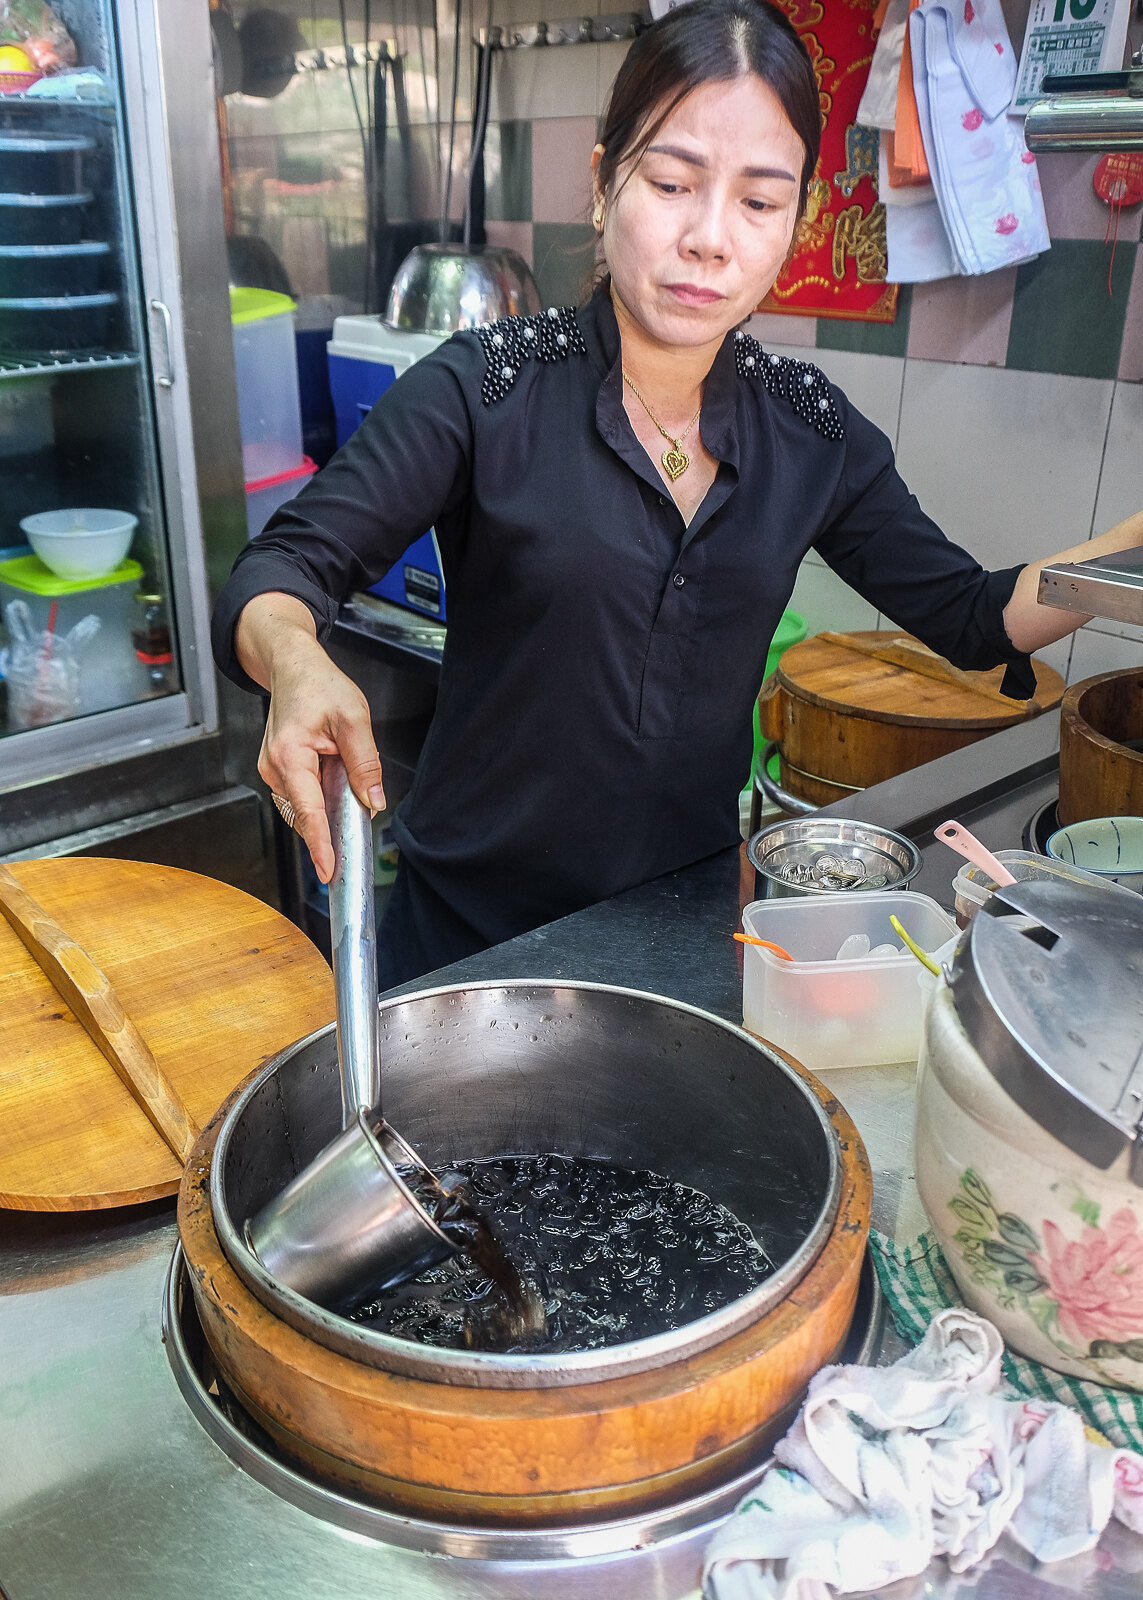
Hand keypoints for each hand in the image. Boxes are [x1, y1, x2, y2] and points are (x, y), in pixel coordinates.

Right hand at [237, 594, 385, 881]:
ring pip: (304, 808)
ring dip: (326, 810)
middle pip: (305, 815)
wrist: (292, 667)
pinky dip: (319, 800)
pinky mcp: (278, 771)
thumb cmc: (319, 685)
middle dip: (330, 828)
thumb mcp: (354, 719)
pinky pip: (301, 797)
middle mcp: (274, 768)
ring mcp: (272, 771)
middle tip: (357, 829)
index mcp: (289, 756)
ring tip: (346, 790)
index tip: (328, 871)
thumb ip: (365, 763)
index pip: (308, 811)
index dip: (320, 845)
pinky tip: (335, 787)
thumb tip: (374, 802)